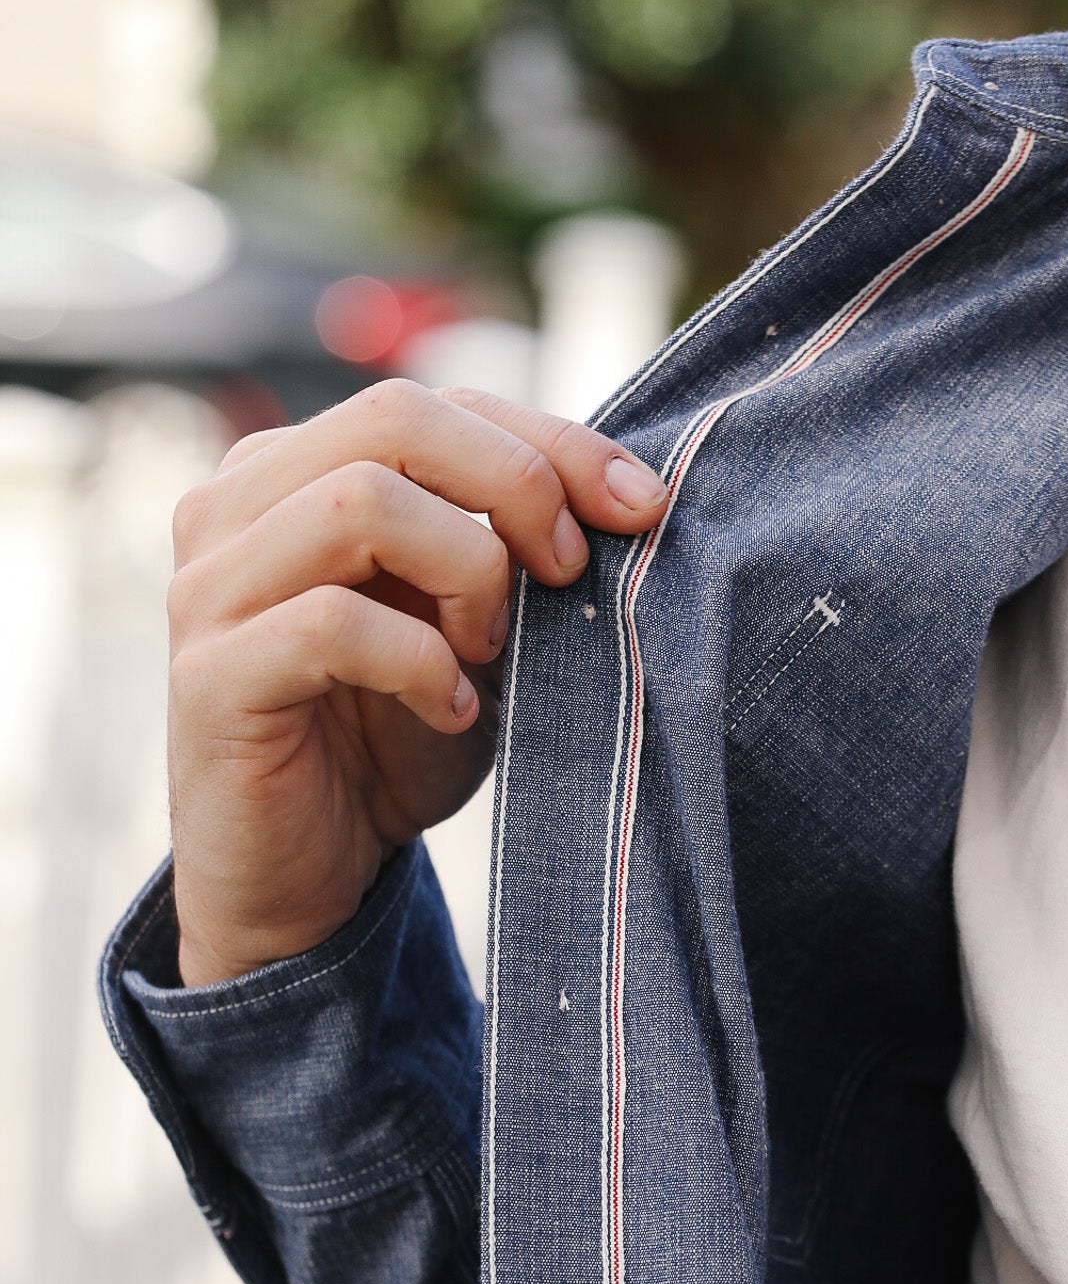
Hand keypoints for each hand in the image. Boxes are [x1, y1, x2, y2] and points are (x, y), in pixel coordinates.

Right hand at [166, 378, 667, 985]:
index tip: (640, 505)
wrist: (308, 878)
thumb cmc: (392, 741)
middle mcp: (236, 506)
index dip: (551, 441)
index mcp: (294, 472)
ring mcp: (210, 587)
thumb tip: (628, 491)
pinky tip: (452, 710)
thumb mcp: (473, 626)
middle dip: (517, 482)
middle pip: (395, 418)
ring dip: (465, 570)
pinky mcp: (211, 675)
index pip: (435, 405)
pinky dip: (422, 663)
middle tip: (571, 569)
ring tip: (491, 649)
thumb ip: (512, 546)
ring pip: (358, 502)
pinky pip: (333, 623)